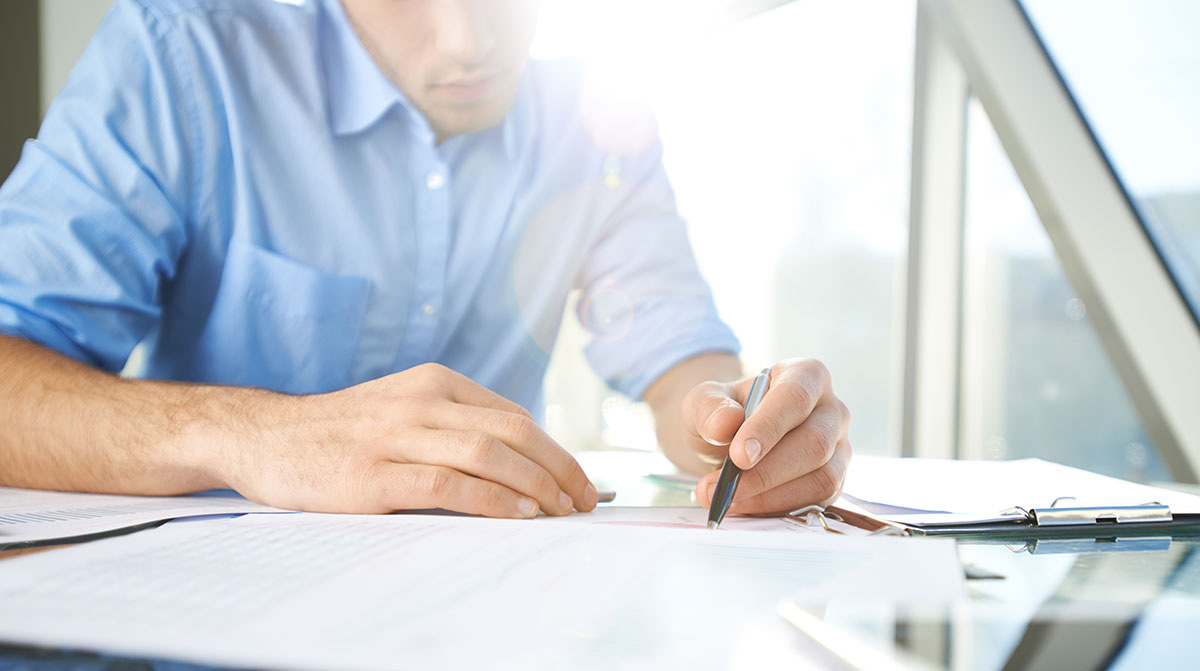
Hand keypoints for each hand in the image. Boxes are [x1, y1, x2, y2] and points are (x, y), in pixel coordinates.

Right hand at [217, 363, 598, 517]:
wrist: (263, 436)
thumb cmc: (340, 432)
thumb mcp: (401, 411)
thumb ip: (451, 428)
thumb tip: (519, 467)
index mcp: (434, 383)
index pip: (513, 417)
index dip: (554, 451)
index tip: (577, 481)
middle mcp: (421, 402)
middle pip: (512, 432)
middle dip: (559, 467)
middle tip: (585, 500)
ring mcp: (396, 436)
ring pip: (487, 453)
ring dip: (535, 484)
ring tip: (561, 512)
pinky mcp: (374, 474)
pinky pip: (448, 485)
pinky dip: (491, 499)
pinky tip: (517, 514)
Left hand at [683, 359, 850, 514]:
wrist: (730, 440)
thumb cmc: (724, 414)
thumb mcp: (704, 402)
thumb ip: (709, 407)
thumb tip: (724, 424)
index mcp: (805, 375)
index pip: (795, 397)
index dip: (769, 427)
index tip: (739, 455)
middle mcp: (831, 409)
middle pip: (814, 442)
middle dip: (766, 471)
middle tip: (724, 486)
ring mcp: (838, 446)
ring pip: (821, 477)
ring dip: (771, 495)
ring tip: (728, 498)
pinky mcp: (835, 479)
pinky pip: (817, 500)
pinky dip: (778, 507)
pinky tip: (746, 506)